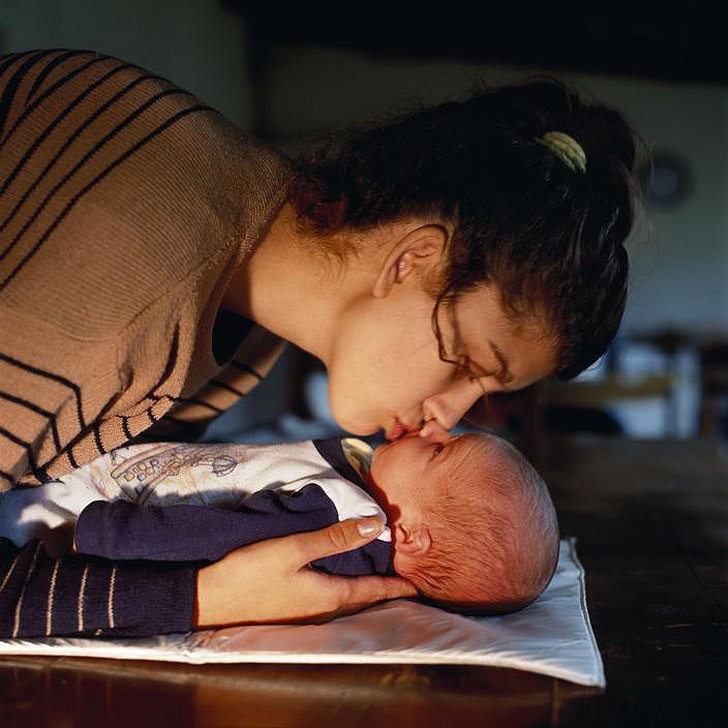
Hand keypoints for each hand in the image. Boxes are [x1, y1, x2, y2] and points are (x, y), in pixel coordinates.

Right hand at [194, 517, 416, 627]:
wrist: (207, 599)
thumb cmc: (251, 573)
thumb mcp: (294, 548)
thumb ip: (335, 537)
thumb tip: (375, 525)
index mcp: (331, 596)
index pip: (375, 591)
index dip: (399, 585)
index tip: (419, 583)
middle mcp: (324, 609)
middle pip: (364, 596)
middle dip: (385, 584)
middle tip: (404, 570)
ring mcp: (307, 611)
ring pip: (347, 596)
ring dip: (365, 584)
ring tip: (379, 568)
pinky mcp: (292, 606)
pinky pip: (330, 594)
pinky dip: (345, 582)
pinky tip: (340, 570)